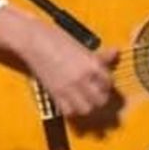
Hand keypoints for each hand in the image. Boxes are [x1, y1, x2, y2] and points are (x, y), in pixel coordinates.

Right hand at [0, 6, 116, 116]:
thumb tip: (115, 53)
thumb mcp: (82, 46)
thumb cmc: (56, 39)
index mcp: (91, 64)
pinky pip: (69, 111)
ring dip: (88, 106)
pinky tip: (72, 102)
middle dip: (101, 98)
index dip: (108, 84)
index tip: (104, 84)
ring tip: (86, 100)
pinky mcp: (55, 94)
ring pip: (87, 109)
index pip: (109, 83)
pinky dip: (72, 109)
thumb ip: (99, 55)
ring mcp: (68, 88)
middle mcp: (82, 78)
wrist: (33, 41)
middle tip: (98, 94)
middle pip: (101, 100)